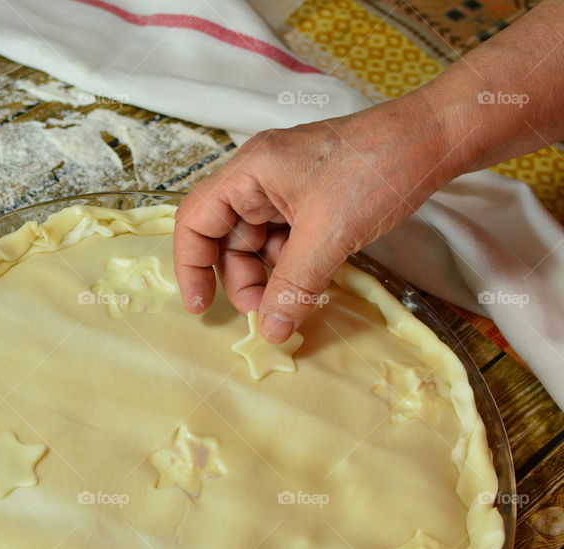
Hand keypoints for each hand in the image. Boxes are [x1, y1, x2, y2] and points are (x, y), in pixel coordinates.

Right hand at [173, 95, 452, 342]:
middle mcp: (258, 177)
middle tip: (266, 314)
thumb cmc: (377, 171)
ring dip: (270, 276)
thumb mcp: (330, 235)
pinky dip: (293, 265)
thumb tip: (270, 332)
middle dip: (242, 279)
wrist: (435, 138)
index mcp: (248, 172)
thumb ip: (294, 286)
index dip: (190, 266)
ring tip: (294, 303)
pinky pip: (286, 239)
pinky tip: (312, 283)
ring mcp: (285, 187)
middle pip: (227, 237)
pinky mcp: (311, 198)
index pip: (195, 220)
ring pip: (258, 243)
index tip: (201, 307)